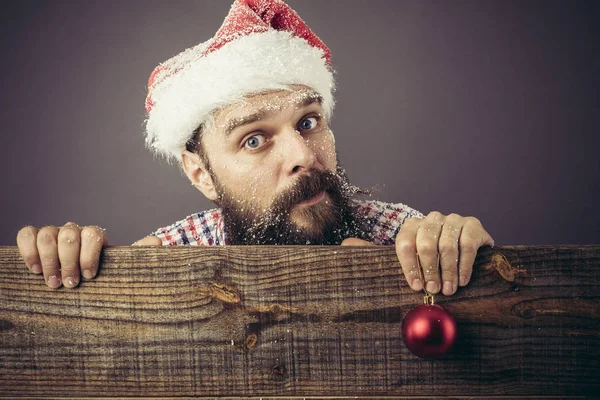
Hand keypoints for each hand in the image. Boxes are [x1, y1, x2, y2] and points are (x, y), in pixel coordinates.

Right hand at [16, 222, 108, 288]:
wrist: (75, 272)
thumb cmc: (86, 275)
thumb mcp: (97, 272)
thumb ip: (98, 271)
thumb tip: (93, 278)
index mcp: (92, 234)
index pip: (91, 235)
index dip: (89, 256)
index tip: (88, 275)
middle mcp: (72, 229)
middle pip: (68, 237)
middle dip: (68, 263)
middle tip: (69, 283)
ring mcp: (53, 231)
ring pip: (47, 236)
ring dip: (49, 262)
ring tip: (53, 282)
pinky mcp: (35, 236)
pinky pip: (26, 235)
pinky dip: (29, 253)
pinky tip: (36, 270)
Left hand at [341, 211, 493, 295]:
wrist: (465, 249)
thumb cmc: (430, 259)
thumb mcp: (404, 257)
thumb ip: (374, 252)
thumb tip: (345, 243)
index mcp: (412, 226)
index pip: (405, 243)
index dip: (409, 267)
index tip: (415, 287)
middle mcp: (431, 218)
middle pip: (426, 244)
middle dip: (429, 270)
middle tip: (433, 291)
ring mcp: (453, 219)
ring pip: (447, 245)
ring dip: (447, 271)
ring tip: (448, 290)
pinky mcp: (473, 225)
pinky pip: (467, 244)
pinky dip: (464, 265)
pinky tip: (461, 280)